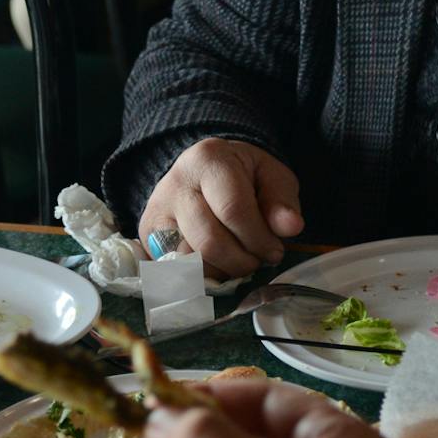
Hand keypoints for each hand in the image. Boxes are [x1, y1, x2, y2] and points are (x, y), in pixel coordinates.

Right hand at [141, 138, 303, 276]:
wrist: (203, 172)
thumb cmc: (244, 176)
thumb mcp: (272, 177)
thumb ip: (282, 201)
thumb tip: (291, 227)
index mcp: (208, 160)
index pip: (233, 210)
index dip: (258, 239)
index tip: (275, 251)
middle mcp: (175, 183)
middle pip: (209, 241)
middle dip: (241, 261)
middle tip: (257, 260)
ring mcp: (156, 211)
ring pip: (188, 261)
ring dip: (222, 272)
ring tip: (238, 261)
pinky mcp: (147, 237)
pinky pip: (174, 270)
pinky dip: (200, 277)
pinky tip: (217, 266)